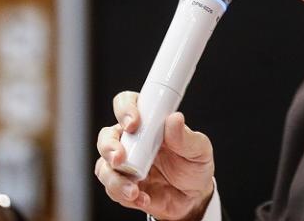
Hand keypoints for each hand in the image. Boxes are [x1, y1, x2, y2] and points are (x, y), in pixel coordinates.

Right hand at [95, 91, 214, 220]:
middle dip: (108, 146)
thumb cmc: (195, 165)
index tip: (134, 123)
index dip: (125, 109)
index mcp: (149, 123)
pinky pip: (112, 189)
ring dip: (114, 179)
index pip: (127, 104)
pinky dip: (123, 195)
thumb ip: (185, 137)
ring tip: (134, 190)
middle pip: (106, 136)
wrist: (195, 197)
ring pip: (104, 166)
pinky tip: (143, 198)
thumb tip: (174, 118)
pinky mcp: (123, 186)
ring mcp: (125, 165)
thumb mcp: (199, 149)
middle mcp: (132, 141)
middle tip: (120, 158)